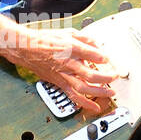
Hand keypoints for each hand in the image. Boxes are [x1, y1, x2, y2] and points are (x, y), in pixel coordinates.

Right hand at [4, 26, 122, 114]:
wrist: (26, 49)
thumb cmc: (45, 41)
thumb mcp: (67, 32)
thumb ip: (84, 38)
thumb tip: (97, 45)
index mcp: (69, 48)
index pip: (90, 54)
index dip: (102, 57)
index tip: (108, 59)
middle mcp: (67, 63)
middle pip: (90, 74)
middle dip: (105, 77)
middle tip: (114, 76)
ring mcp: (63, 75)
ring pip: (83, 87)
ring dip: (99, 92)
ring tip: (110, 92)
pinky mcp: (59, 83)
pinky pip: (73, 95)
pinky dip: (85, 103)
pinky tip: (94, 106)